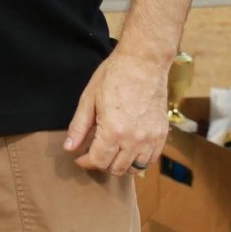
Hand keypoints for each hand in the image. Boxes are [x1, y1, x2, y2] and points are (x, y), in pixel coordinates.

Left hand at [66, 48, 169, 175]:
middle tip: (93, 153)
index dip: (85, 162)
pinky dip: (138, 161)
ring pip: (135, 168)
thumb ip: (79, 127)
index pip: (98, 161)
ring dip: (120, 165)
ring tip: (110, 152)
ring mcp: (151, 138)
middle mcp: (135, 139)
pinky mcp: (162, 134)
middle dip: (101, 164)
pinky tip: (128, 150)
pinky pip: (151, 159)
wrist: (143, 63)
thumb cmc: (114, 76)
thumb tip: (69, 148)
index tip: (79, 157)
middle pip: (116, 168)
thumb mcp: (89, 99)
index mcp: (114, 131)